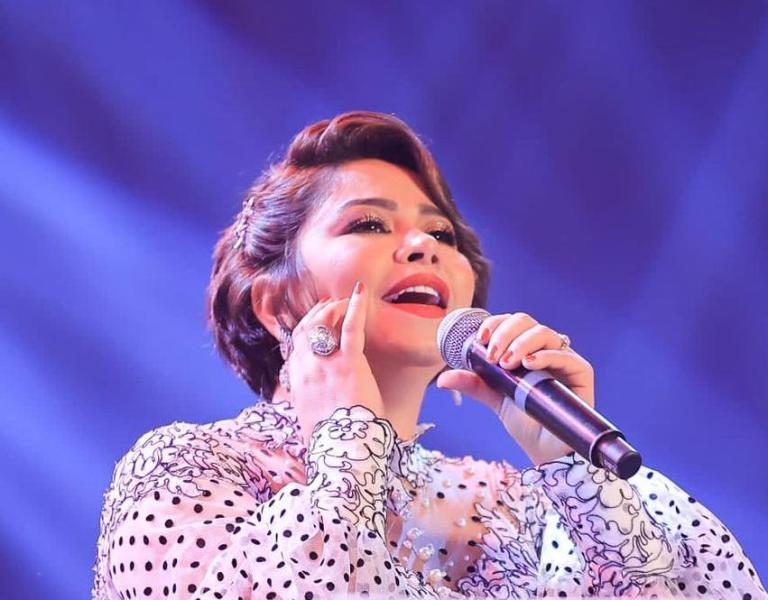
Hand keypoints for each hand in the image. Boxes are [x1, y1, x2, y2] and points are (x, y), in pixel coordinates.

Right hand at [285, 281, 384, 446]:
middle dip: (317, 313)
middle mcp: (305, 368)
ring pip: (323, 323)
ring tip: (344, 300)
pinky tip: (360, 292)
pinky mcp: (349, 362)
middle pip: (306, 328)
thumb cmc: (331, 440)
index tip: (315, 321)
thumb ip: (307, 402)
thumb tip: (311, 401)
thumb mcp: (309, 418)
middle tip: (330, 304)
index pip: (295, 345)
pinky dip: (355, 307)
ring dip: (333, 308)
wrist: (342, 451)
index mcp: (296, 381)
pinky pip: (350, 327)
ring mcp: (325, 363)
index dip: (305, 329)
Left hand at [436, 312, 594, 465]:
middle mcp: (546, 349)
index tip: (479, 339)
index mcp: (526, 349)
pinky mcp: (581, 372)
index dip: (496, 324)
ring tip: (506, 363)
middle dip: (505, 333)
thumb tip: (442, 379)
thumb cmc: (525, 421)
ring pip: (544, 333)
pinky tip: (529, 364)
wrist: (545, 451)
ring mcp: (564, 359)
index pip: (511, 323)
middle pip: (527, 322)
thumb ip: (473, 384)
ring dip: (521, 343)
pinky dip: (545, 355)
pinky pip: (565, 355)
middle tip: (492, 356)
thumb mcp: (494, 398)